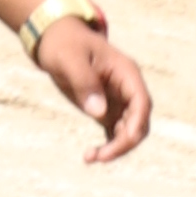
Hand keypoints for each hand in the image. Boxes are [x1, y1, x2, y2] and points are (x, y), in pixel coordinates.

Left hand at [36, 19, 153, 164]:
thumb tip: (99, 113)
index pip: (141, 102)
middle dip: (125, 143)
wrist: (54, 38)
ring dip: (115, 148)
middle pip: (138, 123)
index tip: (124, 140)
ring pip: (128, 132)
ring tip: (90, 157)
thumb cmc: (64, 44)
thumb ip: (84, 82)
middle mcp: (127, 89)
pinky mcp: (105, 110)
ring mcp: (118, 101)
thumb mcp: (70, 59)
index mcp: (126, 73)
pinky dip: (107, 146)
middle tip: (101, 156)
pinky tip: (90, 156)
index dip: (137, 124)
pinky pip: (114, 133)